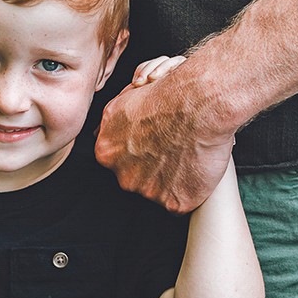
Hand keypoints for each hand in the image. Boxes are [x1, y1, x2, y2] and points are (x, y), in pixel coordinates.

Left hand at [96, 58, 233, 212]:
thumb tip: (99, 133)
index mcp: (106, 153)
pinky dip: (191, 188)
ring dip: (172, 177)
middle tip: (173, 147)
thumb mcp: (123, 101)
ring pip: (160, 190)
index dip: (140, 152)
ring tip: (187, 153)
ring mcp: (148, 192)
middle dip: (153, 167)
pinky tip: (196, 166)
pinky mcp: (174, 202)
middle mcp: (123, 176)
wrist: (198, 102)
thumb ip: (110, 124)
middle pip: (137, 179)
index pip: (119, 162)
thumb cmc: (166, 95)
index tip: (154, 142)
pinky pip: (181, 200)